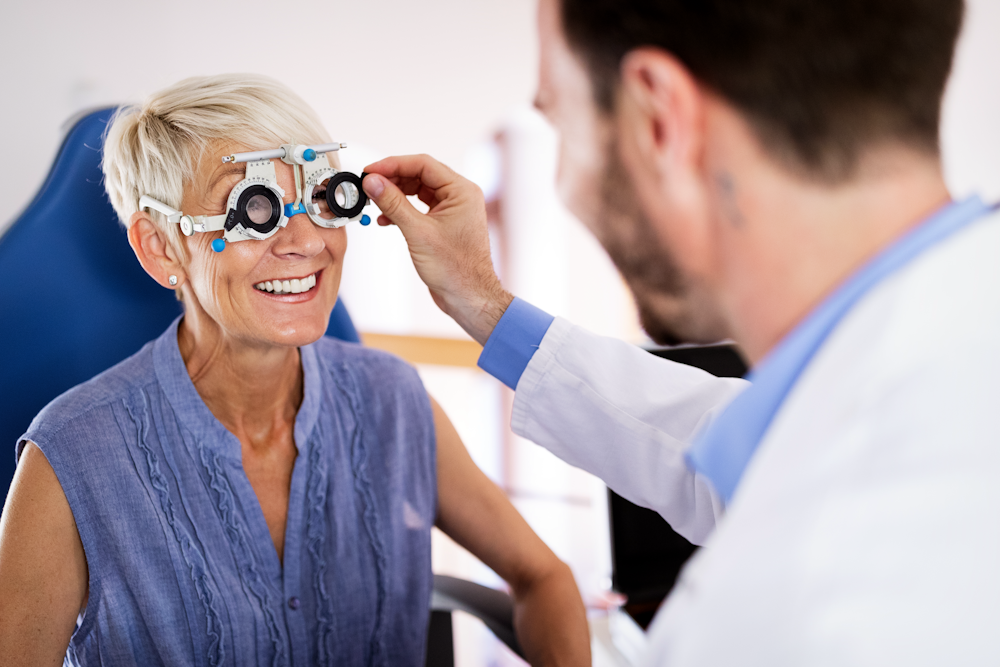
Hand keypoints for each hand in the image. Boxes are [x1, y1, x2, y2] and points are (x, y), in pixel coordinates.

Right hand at [362, 155, 512, 344]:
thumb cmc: (456, 269)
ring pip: (418, 192)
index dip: (393, 165)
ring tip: (375, 202)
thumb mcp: (418, 232)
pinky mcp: (443, 225)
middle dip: (392, 179)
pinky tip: (386, 220)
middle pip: (419, 175)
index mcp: (461, 191)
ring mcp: (451, 210)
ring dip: (395, 196)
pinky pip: (419, 208)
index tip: (371, 170)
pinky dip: (401, 211)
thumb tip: (373, 182)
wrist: (468, 297)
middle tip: (369, 185)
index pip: (423, 165)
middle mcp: (459, 197)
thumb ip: (393, 204)